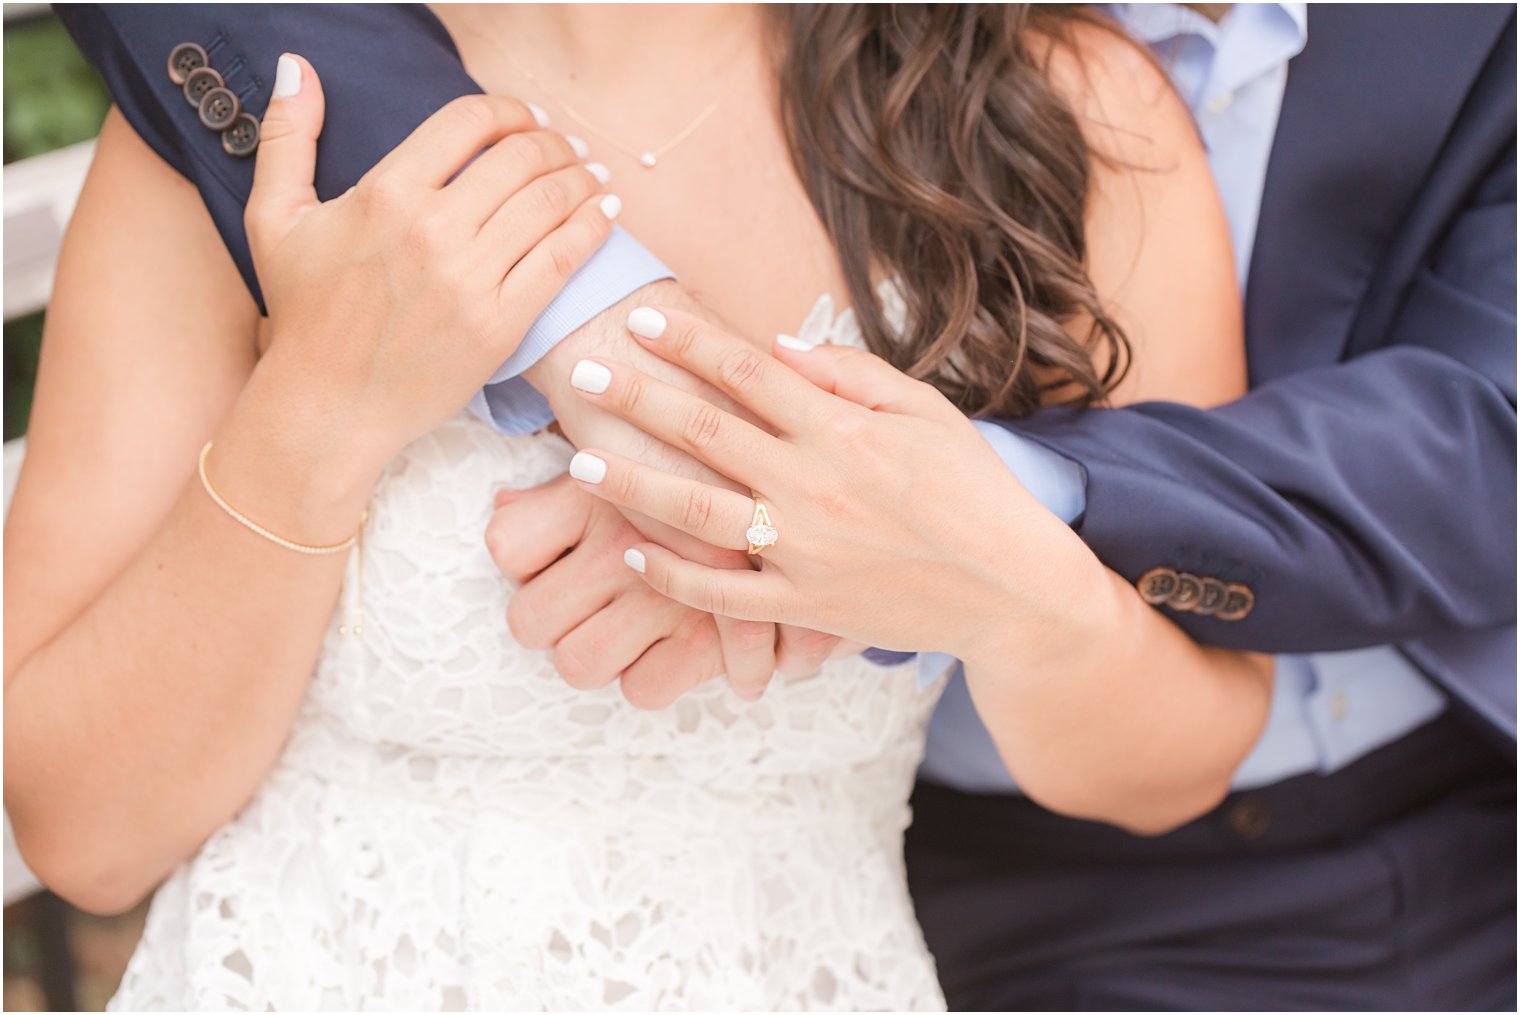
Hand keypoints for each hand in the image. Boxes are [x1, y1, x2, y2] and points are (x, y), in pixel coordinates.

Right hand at [246, 55, 615, 470]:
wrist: (328, 407)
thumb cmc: (304, 316)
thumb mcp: (276, 219)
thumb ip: (287, 136)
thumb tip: (298, 65)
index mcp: (387, 194)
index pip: (470, 122)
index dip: (510, 110)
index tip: (525, 118)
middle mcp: (433, 231)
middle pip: (521, 158)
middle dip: (554, 143)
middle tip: (567, 147)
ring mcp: (471, 280)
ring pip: (549, 204)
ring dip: (582, 179)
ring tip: (592, 175)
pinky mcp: (500, 325)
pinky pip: (562, 260)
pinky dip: (592, 228)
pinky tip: (604, 213)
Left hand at [486, 475, 751, 705]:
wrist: (802, 462)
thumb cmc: (707, 457)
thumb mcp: (630, 450)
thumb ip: (558, 489)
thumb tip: (503, 506)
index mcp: (595, 492)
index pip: (506, 546)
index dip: (526, 561)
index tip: (553, 558)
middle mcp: (619, 543)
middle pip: (528, 621)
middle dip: (555, 620)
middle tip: (590, 607)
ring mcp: (658, 595)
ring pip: (577, 663)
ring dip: (600, 654)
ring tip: (631, 631)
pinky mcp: (705, 639)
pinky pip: (645, 689)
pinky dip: (658, 676)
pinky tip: (676, 649)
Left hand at [559, 306, 1107, 664]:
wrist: (1010, 588)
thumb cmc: (973, 490)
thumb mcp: (926, 411)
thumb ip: (851, 373)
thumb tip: (776, 345)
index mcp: (843, 428)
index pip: (746, 371)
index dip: (687, 341)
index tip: (641, 320)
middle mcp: (814, 485)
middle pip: (704, 431)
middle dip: (636, 397)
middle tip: (583, 372)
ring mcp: (804, 550)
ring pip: (697, 512)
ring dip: (632, 484)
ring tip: (580, 462)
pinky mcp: (803, 606)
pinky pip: (723, 594)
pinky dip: (675, 576)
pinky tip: (634, 553)